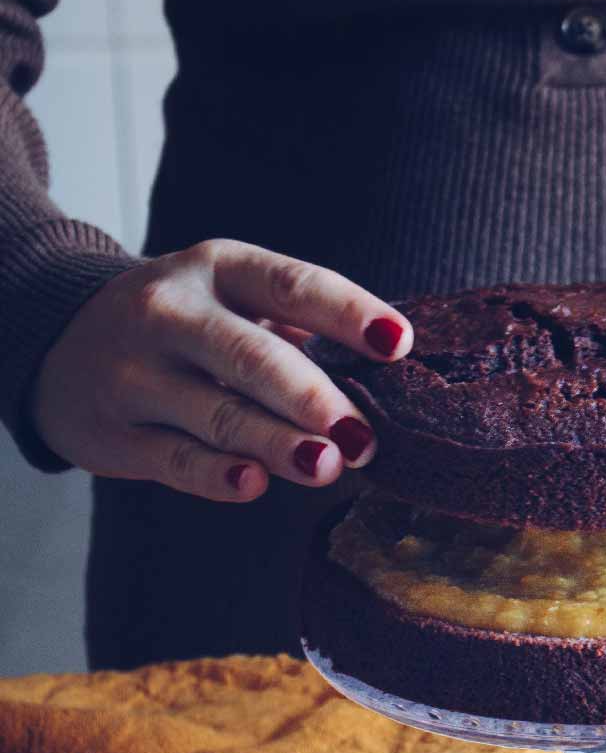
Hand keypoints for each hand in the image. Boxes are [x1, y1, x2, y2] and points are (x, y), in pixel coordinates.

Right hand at [32, 239, 411, 501]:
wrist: (58, 338)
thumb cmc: (185, 325)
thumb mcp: (231, 299)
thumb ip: (300, 329)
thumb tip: (393, 373)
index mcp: (218, 268)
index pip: (292, 284)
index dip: (349, 313)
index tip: (400, 344)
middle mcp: (173, 311)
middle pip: (251, 355)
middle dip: (312, 397)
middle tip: (363, 437)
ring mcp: (138, 372)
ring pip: (216, 411)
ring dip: (276, 442)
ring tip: (327, 466)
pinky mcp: (116, 432)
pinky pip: (174, 458)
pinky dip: (216, 474)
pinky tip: (254, 484)